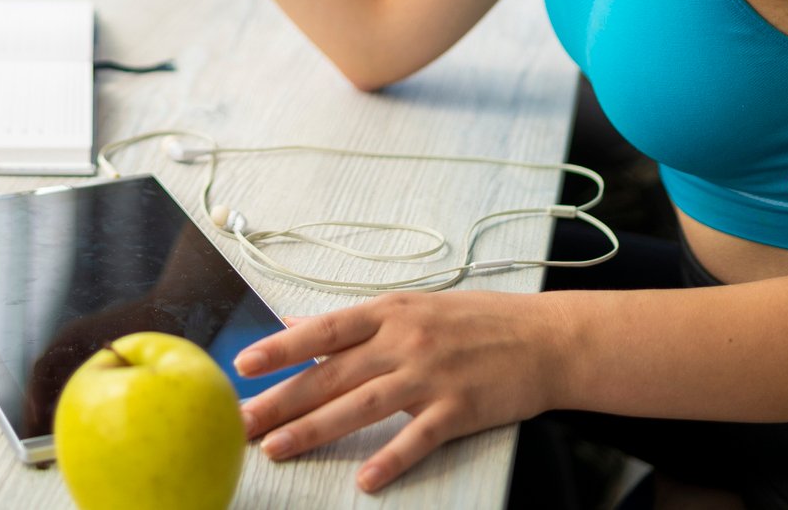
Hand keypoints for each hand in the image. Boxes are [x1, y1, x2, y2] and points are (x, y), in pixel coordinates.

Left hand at [233, 291, 561, 493]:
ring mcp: (431, 376)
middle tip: (241, 422)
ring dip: (315, 430)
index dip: (281, 347)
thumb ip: (354, 321)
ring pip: (361, 406)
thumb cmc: (476, 321)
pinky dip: (391, 460)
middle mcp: (405, 341)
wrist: (545, 338)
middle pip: (331, 374)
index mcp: (390, 311)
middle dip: (282, 400)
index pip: (323, 330)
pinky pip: (418, 439)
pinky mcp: (459, 410)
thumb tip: (296, 321)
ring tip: (277, 450)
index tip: (242, 365)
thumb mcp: (412, 305)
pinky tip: (364, 481)